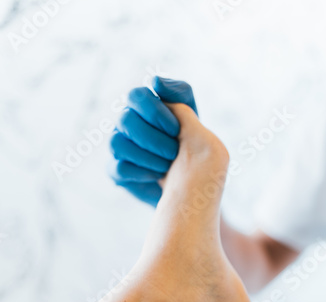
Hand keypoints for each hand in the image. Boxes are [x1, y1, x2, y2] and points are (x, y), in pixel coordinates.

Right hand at [109, 77, 197, 205]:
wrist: (190, 179)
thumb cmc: (190, 142)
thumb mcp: (192, 116)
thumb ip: (179, 93)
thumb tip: (155, 80)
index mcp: (141, 106)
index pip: (136, 96)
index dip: (155, 112)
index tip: (176, 130)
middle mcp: (124, 123)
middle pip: (125, 120)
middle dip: (153, 138)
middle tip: (174, 151)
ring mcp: (118, 146)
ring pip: (117, 144)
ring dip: (148, 156)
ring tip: (168, 165)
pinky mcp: (116, 171)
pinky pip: (120, 167)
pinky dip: (142, 172)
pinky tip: (158, 175)